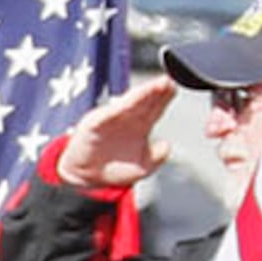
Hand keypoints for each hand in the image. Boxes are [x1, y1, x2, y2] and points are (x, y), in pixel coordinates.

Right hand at [51, 76, 175, 193]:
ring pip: (128, 104)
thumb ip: (157, 157)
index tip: (175, 87)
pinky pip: (106, 115)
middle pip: (144, 101)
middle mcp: (126, 119)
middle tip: (168, 81)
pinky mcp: (94, 125)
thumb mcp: (142, 167)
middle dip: (156, 90)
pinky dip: (116, 108)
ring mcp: (110, 120)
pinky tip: (127, 101)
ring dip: (142, 94)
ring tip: (156, 86)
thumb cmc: (113, 169)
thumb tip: (166, 145)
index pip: (155, 107)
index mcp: (140, 125)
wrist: (86, 179)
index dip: (165, 97)